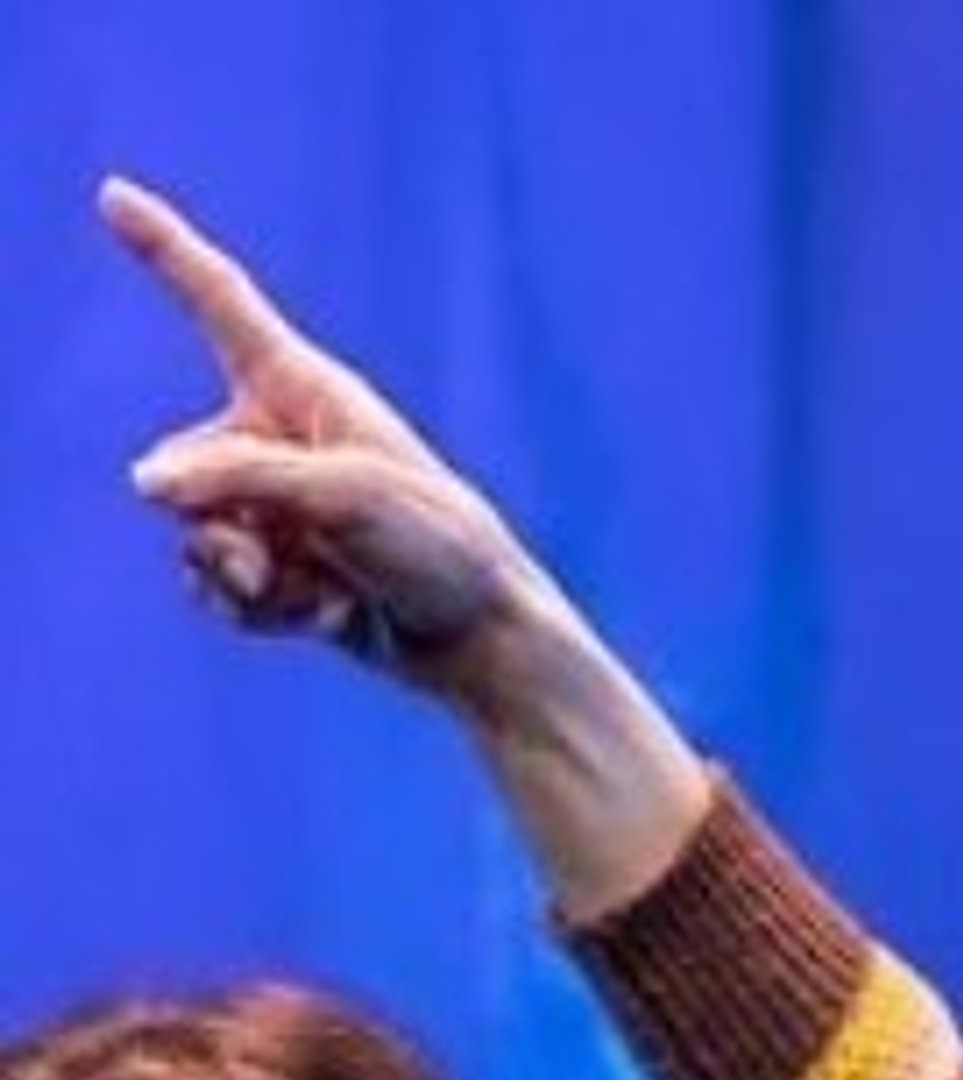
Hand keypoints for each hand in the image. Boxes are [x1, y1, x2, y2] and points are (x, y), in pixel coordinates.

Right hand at [100, 176, 550, 684]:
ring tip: (310, 591)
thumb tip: (147, 484)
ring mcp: (278, 508)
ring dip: (239, 573)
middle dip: (217, 518)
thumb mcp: (343, 494)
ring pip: (197, 534)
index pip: (220, 303)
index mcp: (304, 386)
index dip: (164, 249)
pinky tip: (318, 619)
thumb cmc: (437, 547)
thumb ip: (240, 477)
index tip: (114, 194)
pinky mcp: (283, 570)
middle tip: (281, 554)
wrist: (485, 639)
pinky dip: (256, 610)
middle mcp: (280, 439)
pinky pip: (220, 586)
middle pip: (185, 464)